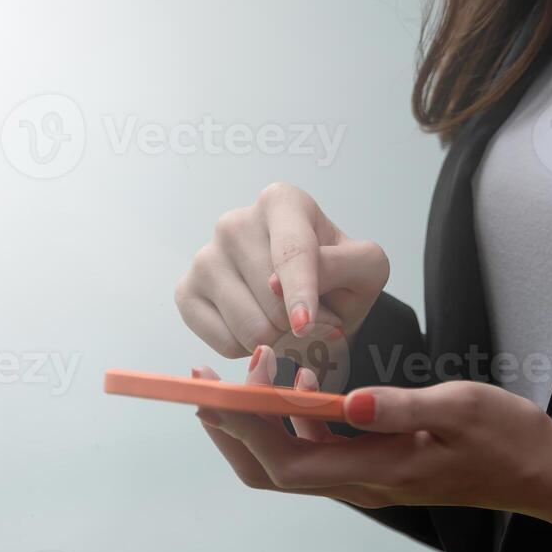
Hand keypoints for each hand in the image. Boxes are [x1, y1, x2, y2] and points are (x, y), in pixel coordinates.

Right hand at [174, 183, 389, 357]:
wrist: (314, 302)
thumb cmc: (340, 278)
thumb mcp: (366, 268)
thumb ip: (342, 266)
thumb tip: (277, 285)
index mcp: (282, 202)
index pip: (292, 251)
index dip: (301, 292)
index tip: (305, 324)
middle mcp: (234, 222)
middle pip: (270, 299)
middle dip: (302, 323)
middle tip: (315, 319)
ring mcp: (205, 257)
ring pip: (248, 327)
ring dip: (281, 340)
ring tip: (290, 324)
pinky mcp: (186, 291)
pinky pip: (226, 343)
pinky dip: (253, 350)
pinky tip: (261, 327)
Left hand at [190, 354, 551, 536]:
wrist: (543, 471)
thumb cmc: (509, 438)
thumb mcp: (463, 409)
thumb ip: (403, 407)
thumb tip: (349, 400)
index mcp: (380, 472)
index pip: (288, 463)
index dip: (244, 431)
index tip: (216, 393)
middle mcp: (364, 484)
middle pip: (273, 471)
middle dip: (232, 430)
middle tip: (207, 383)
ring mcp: (368, 478)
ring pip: (290, 462)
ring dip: (260, 421)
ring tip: (250, 372)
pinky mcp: (377, 466)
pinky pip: (319, 449)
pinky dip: (296, 418)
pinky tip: (306, 380)